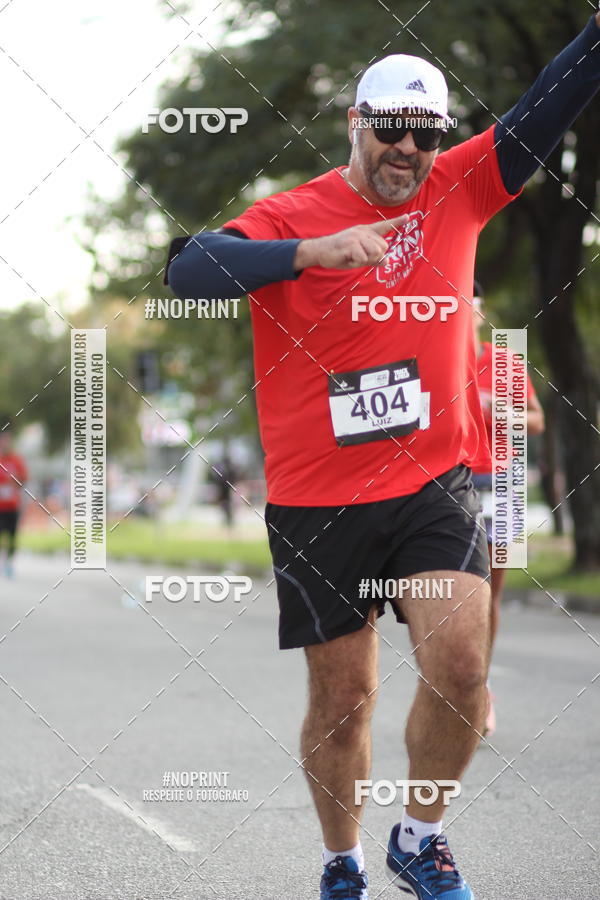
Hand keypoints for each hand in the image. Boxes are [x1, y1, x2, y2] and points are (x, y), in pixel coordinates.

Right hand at [294, 214, 408, 270]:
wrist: (321, 251)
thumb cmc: (341, 255)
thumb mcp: (359, 257)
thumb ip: (373, 258)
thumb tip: (387, 261)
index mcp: (366, 232)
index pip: (384, 226)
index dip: (396, 222)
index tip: (408, 217)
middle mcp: (363, 231)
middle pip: (383, 247)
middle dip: (374, 257)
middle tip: (359, 257)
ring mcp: (357, 236)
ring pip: (375, 253)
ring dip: (365, 260)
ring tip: (353, 256)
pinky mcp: (351, 243)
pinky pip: (363, 259)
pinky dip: (356, 262)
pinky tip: (347, 257)